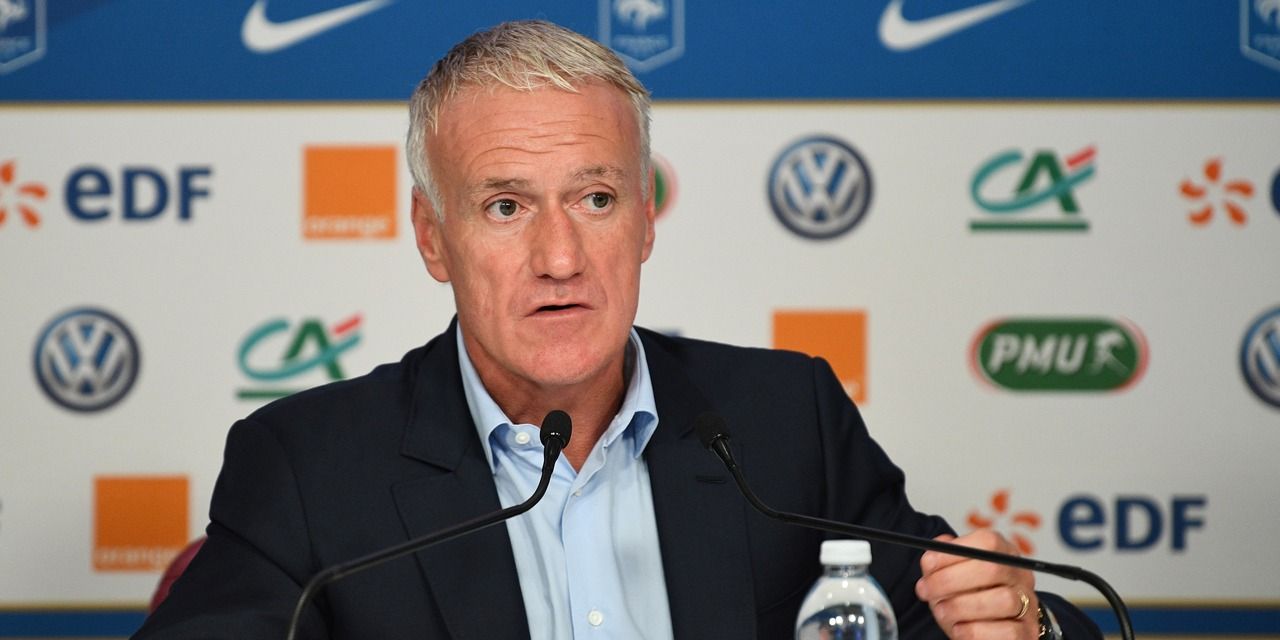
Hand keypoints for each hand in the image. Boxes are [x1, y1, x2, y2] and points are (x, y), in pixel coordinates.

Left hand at [915, 530, 1038, 638]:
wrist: (989, 630)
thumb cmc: (968, 597)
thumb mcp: (951, 574)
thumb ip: (941, 560)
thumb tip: (930, 558)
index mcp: (1003, 553)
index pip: (987, 542)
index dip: (953, 552)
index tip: (927, 565)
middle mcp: (1021, 575)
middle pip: (993, 569)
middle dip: (951, 580)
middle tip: (926, 591)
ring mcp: (1028, 604)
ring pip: (1003, 600)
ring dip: (962, 607)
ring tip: (942, 612)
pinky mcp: (1028, 632)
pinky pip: (1008, 631)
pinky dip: (975, 631)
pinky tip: (959, 630)